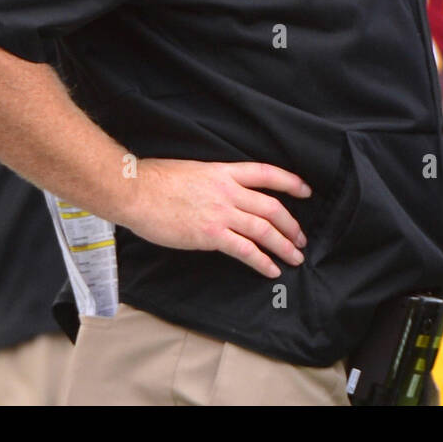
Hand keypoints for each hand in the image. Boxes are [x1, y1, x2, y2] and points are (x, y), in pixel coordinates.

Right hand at [121, 159, 311, 278]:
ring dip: (284, 245)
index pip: (267, 173)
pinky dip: (262, 261)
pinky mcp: (210, 234)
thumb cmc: (157, 180)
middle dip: (291, 225)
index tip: (306, 191)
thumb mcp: (195, 171)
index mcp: (225, 172)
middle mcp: (229, 191)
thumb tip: (225, 194)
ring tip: (294, 257)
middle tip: (301, 239)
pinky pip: (245, 250)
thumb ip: (215, 182)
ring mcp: (221, 213)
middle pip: (272, 207)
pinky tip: (271, 269)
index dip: (291, 182)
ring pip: (264, 229)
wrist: (136, 191)